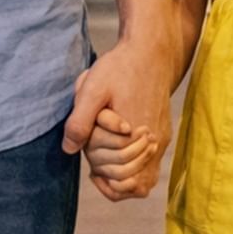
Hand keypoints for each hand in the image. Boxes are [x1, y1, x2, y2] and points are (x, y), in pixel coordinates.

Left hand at [64, 37, 173, 200]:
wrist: (150, 51)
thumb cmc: (120, 68)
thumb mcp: (93, 89)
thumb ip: (80, 121)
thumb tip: (69, 150)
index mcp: (135, 134)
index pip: (116, 175)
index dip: (99, 172)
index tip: (90, 161)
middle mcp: (154, 142)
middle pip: (129, 180)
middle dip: (108, 174)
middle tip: (95, 158)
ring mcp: (160, 140)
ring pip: (144, 182)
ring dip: (122, 179)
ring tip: (104, 164)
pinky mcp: (163, 134)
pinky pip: (151, 169)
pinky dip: (134, 171)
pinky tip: (117, 156)